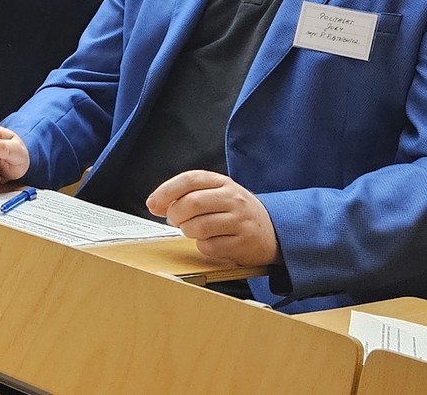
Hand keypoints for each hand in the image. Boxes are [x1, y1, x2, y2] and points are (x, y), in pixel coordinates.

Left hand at [146, 170, 280, 266]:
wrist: (273, 230)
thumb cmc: (236, 212)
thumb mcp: (217, 193)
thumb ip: (188, 194)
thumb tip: (156, 203)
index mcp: (223, 182)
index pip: (190, 179)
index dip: (166, 191)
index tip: (153, 204)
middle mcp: (233, 199)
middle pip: (192, 203)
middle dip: (175, 214)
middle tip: (174, 220)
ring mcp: (240, 221)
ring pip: (199, 226)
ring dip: (188, 231)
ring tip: (193, 230)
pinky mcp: (243, 243)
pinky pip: (210, 247)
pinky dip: (203, 246)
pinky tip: (210, 242)